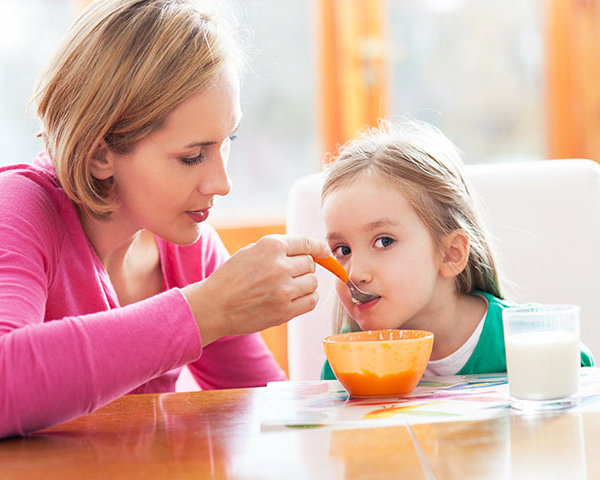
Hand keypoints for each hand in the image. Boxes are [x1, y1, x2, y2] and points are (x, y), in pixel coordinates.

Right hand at [182, 234, 329, 344]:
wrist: (214, 306)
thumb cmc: (231, 278)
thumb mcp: (251, 252)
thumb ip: (278, 249)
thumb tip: (311, 251)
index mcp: (271, 246)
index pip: (307, 243)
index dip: (319, 248)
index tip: (325, 252)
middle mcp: (280, 265)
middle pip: (311, 263)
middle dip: (303, 268)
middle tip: (287, 275)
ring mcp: (283, 289)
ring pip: (313, 282)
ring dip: (305, 284)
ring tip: (287, 287)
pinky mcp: (285, 310)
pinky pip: (311, 301)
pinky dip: (307, 299)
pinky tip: (293, 299)